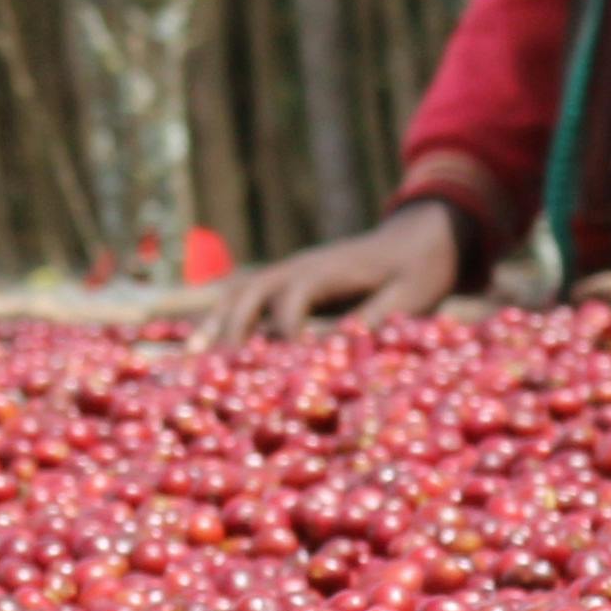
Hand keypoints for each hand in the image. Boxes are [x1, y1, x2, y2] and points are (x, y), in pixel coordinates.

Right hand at [194, 202, 467, 346]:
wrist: (418, 235)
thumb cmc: (418, 271)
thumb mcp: (411, 300)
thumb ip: (375, 324)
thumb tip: (338, 356)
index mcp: (328, 270)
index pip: (292, 299)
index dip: (284, 333)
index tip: (282, 373)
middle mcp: (298, 267)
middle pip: (250, 294)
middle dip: (233, 332)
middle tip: (221, 375)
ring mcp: (287, 272)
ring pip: (238, 294)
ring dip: (216, 325)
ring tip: (193, 362)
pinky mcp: (285, 283)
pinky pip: (243, 299)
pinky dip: (220, 321)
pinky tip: (201, 350)